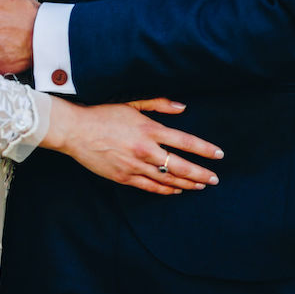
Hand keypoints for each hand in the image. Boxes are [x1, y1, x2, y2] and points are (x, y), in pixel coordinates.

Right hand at [42, 97, 222, 194]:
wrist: (75, 130)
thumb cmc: (103, 113)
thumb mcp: (132, 102)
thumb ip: (159, 105)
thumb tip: (182, 108)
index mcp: (149, 129)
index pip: (185, 141)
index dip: (204, 149)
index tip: (219, 155)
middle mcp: (145, 149)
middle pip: (180, 165)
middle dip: (201, 174)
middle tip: (215, 179)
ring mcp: (135, 165)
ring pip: (168, 179)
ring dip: (187, 184)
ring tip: (201, 186)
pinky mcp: (124, 177)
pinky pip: (150, 187)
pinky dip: (166, 190)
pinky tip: (176, 190)